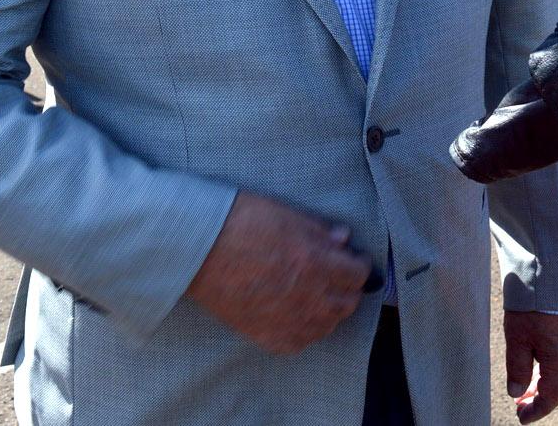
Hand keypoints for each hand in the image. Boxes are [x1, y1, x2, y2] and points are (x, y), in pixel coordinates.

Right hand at [184, 191, 371, 354]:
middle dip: (347, 288)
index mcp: (318, 263)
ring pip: (328, 325)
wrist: (198, 250)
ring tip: (317, 296)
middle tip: (336, 276)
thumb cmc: (240, 223)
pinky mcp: (269, 337)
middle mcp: (310, 297)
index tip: (353, 260)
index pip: (358, 274)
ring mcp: (290, 321)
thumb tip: (344, 239)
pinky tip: (296, 315)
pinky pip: (301, 342)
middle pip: (348, 303)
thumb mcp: (286, 215)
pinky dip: (305, 330)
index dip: (358, 264)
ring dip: (329, 310)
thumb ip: (320, 231)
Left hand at [505, 312, 557, 422]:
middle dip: (543, 401)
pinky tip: (537, 365)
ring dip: (547, 386)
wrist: (550, 276)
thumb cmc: (533, 309)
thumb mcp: (517, 340)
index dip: (536, 410)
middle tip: (523, 405)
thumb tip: (516, 392)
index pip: (551, 397)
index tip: (521, 417)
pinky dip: (551, 371)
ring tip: (526, 388)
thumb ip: (518, 369)